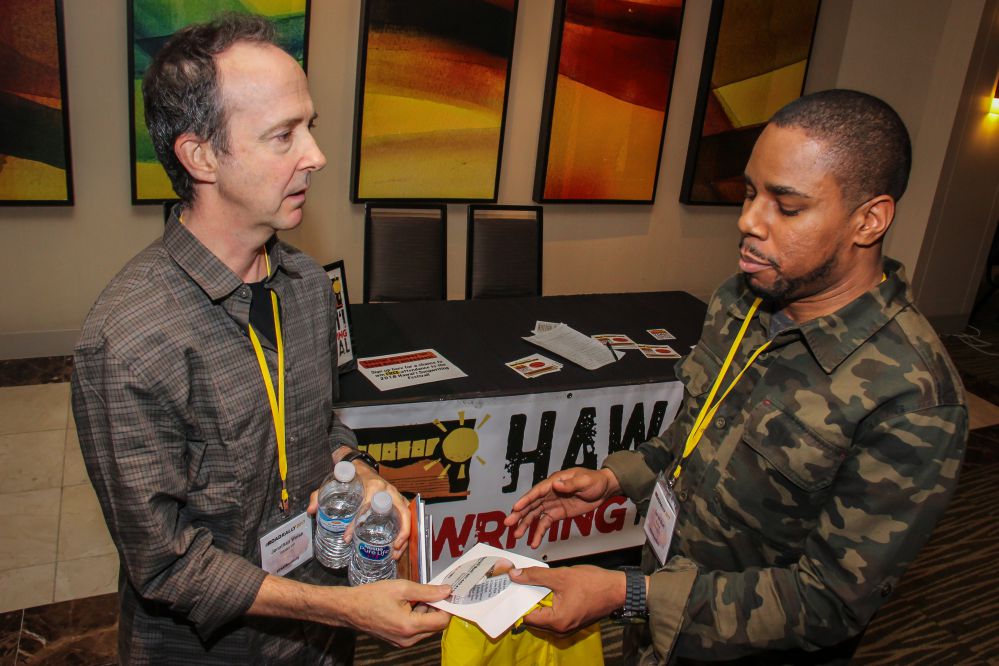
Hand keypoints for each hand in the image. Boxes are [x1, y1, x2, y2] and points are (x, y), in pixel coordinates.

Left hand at [308, 461, 410, 559]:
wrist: (360, 465)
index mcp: (372, 485)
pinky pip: (406, 515)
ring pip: (406, 515)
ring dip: (405, 534)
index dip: (355, 524)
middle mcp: (387, 490)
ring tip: (396, 552)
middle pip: (401, 511)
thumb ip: (319, 495)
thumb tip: (311, 510)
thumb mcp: (333, 483)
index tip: (346, 538)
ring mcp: (395, 494)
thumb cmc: (349, 475)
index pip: (366, 507)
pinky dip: (406, 529)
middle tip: (392, 549)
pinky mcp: (397, 499)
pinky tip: (398, 545)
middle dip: (400, 532)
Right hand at [341, 579, 451, 646]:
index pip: (442, 621)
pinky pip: (416, 630)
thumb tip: (447, 591)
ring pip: (426, 628)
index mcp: (410, 626)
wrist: (350, 609)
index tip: (445, 593)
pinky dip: (417, 617)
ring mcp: (403, 642)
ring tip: (412, 598)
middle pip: (435, 626)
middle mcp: (408, 639)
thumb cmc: (372, 596)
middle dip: (435, 608)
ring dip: (425, 612)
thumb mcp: (402, 588)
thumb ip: (427, 591)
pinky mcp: (399, 641)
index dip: (447, 606)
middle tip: (427, 592)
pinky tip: (407, 605)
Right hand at [503, 467, 620, 547]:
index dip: (525, 500)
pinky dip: (538, 533)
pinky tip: (533, 542)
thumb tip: (556, 485)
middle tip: (509, 523)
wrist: (605, 489)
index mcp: (554, 482)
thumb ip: (571, 484)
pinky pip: (545, 524)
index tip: (515, 507)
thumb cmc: (595, 480)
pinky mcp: (557, 513)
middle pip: (531, 504)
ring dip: (525, 525)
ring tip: (517, 535)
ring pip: (535, 515)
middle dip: (519, 514)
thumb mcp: (585, 481)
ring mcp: (552, 504)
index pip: (537, 492)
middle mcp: (550, 493)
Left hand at [509, 565, 625, 633]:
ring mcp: (567, 628)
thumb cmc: (593, 583)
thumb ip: (536, 576)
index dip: (517, 602)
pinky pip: (553, 615)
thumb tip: (514, 575)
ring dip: (536, 601)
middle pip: (534, 618)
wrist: (619, 590)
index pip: (526, 617)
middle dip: (526, 601)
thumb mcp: (561, 575)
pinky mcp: (572, 622)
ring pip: (543, 617)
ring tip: (530, 583)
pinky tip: (545, 589)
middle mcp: (560, 629)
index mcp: (556, 621)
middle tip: (517, 583)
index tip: (511, 588)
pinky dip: (547, 604)